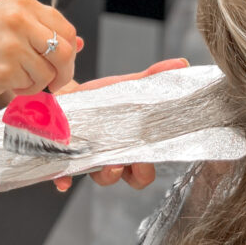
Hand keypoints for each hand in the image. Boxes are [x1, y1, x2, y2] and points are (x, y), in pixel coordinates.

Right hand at [0, 0, 79, 99]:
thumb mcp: (6, 21)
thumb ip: (42, 31)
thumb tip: (78, 45)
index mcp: (22, 3)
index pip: (65, 29)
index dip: (69, 50)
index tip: (61, 61)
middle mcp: (19, 20)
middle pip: (65, 52)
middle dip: (64, 72)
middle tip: (54, 81)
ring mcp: (12, 46)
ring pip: (47, 73)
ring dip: (36, 82)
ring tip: (13, 75)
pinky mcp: (4, 71)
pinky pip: (29, 87)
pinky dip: (20, 89)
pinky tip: (1, 78)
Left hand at [52, 58, 189, 192]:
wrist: (68, 96)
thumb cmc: (101, 99)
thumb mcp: (125, 87)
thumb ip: (152, 78)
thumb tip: (181, 64)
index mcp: (130, 147)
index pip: (144, 170)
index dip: (146, 169)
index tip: (146, 157)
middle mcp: (113, 158)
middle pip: (128, 178)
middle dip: (131, 174)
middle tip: (127, 161)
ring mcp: (90, 160)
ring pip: (101, 178)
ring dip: (105, 175)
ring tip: (105, 162)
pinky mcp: (65, 157)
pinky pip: (65, 176)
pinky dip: (65, 180)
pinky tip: (63, 180)